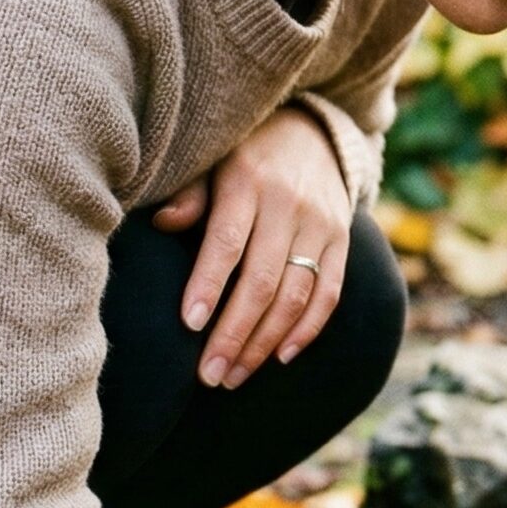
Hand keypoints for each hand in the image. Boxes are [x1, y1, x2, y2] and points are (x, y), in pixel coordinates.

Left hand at [151, 106, 351, 387]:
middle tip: (210, 375)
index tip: (189, 326)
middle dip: (234, 334)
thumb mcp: (211, 162)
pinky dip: (307, 329)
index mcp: (248, 183)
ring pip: (296, 295)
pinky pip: (329, 293)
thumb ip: (190, 195)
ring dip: (265, 342)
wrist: (312, 132)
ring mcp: (322, 225)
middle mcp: (290, 205)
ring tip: (235, 375)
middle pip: (262, 280)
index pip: (227, 243)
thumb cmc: (243, 156)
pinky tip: (280, 356)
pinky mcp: (342, 240)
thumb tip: (163, 223)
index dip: (209, 286)